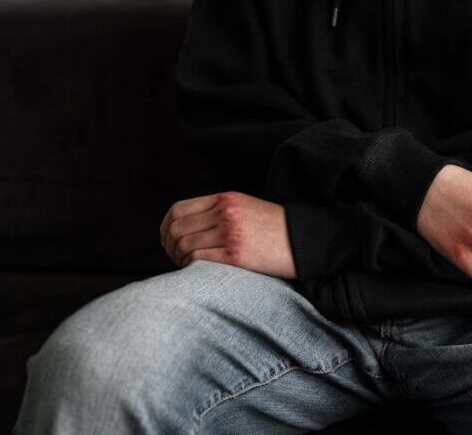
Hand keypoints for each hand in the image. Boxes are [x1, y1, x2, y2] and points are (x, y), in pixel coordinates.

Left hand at [159, 191, 296, 278]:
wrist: (306, 241)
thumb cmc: (276, 229)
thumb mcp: (247, 208)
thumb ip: (219, 212)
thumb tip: (189, 228)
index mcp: (225, 199)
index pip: (178, 209)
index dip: (165, 227)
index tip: (168, 240)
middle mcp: (225, 213)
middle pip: (176, 228)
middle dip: (169, 246)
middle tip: (175, 257)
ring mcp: (230, 233)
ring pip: (184, 245)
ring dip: (178, 259)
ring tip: (186, 266)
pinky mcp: (236, 255)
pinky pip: (198, 259)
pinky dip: (190, 267)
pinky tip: (196, 272)